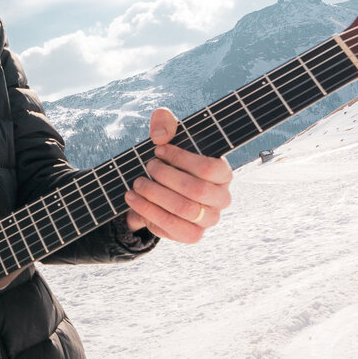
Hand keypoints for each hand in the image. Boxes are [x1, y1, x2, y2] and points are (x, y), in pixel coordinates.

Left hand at [125, 108, 233, 241]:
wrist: (159, 190)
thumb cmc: (169, 160)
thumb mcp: (166, 137)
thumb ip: (164, 123)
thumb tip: (161, 135)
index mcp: (223, 173)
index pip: (209, 168)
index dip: (180, 158)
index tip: (157, 149)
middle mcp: (222, 199)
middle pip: (196, 190)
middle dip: (165, 176)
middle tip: (148, 167)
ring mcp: (208, 220)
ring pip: (183, 209)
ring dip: (155, 194)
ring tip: (137, 183)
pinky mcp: (192, 235)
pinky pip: (172, 227)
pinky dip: (148, 212)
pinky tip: (134, 199)